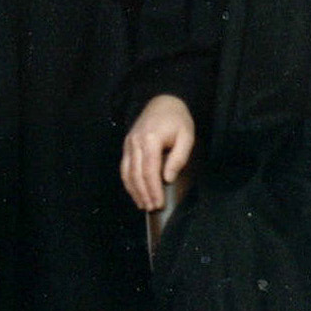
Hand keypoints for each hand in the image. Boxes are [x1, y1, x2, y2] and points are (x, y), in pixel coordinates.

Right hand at [121, 95, 195, 211]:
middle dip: (144, 194)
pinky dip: (128, 182)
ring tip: (143, 205)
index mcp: (150, 139)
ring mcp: (129, 143)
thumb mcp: (186, 136)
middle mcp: (135, 142)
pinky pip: (124, 167)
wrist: (162, 101)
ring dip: (134, 191)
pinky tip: (135, 192)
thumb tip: (167, 179)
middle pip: (136, 174)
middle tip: (152, 208)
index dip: (153, 189)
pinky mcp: (126, 145)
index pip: (150, 170)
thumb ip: (178, 158)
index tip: (159, 203)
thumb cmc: (177, 120)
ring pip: (127, 172)